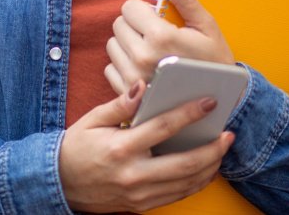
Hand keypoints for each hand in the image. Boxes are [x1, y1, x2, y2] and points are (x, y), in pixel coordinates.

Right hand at [59, 79, 234, 212]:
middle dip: (212, 149)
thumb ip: (119, 103)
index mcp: (121, 148)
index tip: (209, 102)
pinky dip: (197, 182)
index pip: (163, 128)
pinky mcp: (142, 205)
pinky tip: (206, 168)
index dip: (189, 113)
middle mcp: (133, 174)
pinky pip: (177, 195)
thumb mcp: (92, 120)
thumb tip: (142, 85)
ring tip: (222, 149)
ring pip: (185, 183)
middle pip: (184, 163)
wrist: (60, 184)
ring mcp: (139, 194)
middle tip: (228, 134)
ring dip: (210, 166)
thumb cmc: (76, 147)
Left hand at [105, 0, 235, 94]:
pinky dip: (124, 67)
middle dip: (135, 26)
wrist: (221, 104)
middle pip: (119, 25)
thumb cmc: (215, 62)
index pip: (129, 7)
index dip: (145, 10)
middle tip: (158, 39)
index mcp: (160, 36)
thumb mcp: (206, 25)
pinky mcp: (128, 94)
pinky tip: (145, 71)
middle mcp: (142, 57)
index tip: (160, 21)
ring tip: (153, 55)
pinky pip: (110, 69)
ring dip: (128, 46)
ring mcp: (133, 78)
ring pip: (113, 46)